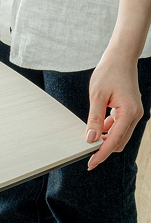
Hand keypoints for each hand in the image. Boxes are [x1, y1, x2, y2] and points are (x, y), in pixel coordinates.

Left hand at [86, 52, 143, 169]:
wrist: (120, 58)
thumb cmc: (108, 73)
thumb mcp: (97, 96)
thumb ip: (94, 119)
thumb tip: (91, 138)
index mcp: (128, 112)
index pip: (114, 140)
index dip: (101, 154)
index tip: (90, 164)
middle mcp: (135, 115)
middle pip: (119, 141)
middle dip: (104, 150)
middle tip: (87, 156)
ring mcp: (134, 113)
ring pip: (120, 135)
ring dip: (106, 140)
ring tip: (89, 141)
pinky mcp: (130, 110)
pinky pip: (120, 126)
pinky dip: (109, 130)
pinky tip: (97, 128)